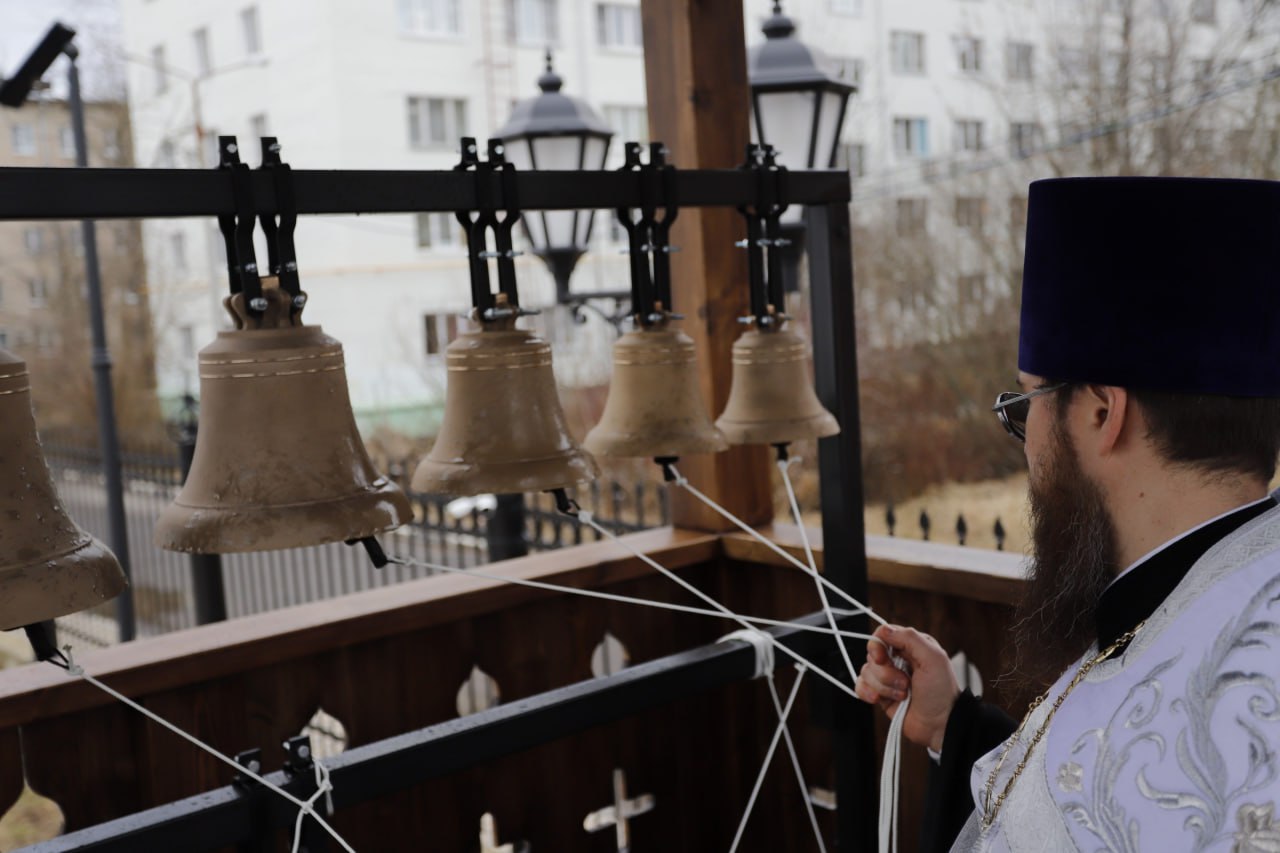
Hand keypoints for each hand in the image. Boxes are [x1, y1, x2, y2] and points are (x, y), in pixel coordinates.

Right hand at [855, 624, 959, 753]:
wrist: (940, 724)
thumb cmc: (941, 692)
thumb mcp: (933, 658)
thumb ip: (910, 639)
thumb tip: (884, 630)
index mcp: (911, 646)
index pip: (882, 634)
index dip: (877, 645)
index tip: (882, 658)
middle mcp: (897, 659)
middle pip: (872, 655)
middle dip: (885, 673)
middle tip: (905, 683)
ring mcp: (887, 677)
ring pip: (866, 672)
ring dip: (883, 686)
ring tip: (903, 696)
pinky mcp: (880, 694)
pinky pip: (860, 686)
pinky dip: (866, 692)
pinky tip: (878, 700)